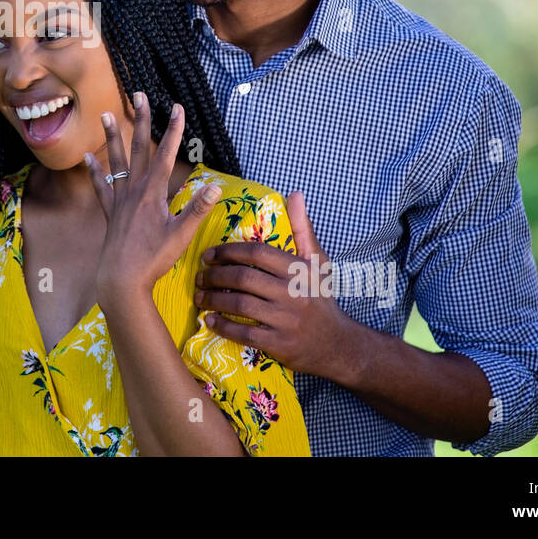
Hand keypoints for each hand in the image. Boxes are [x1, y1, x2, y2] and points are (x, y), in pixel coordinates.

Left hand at [85, 91, 222, 304]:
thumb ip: (197, 210)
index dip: (173, 131)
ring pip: (116, 162)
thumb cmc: (153, 259)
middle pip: (139, 149)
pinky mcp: (110, 213)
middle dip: (142, 121)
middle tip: (139, 96)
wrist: (121, 280)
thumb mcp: (180, 236)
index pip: (165, 155)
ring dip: (112, 138)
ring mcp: (120, 200)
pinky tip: (87, 157)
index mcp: (152, 193)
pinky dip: (94, 171)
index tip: (177, 107)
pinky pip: (101, 186)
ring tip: (105, 115)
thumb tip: (216, 187)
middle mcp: (134, 191)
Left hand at [194, 191, 360, 380]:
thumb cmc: (321, 298)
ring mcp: (286, 320)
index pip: (257, 253)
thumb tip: (295, 194)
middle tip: (200, 277)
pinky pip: (245, 333)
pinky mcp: (280, 344)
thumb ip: (302, 229)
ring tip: (200, 297)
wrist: (338, 344)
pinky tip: (211, 321)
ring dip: (214, 300)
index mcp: (299, 269)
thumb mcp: (317, 263)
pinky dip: (224, 326)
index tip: (209, 254)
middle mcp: (293, 293)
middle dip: (215, 276)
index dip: (228, 251)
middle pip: (244, 278)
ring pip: (241, 305)